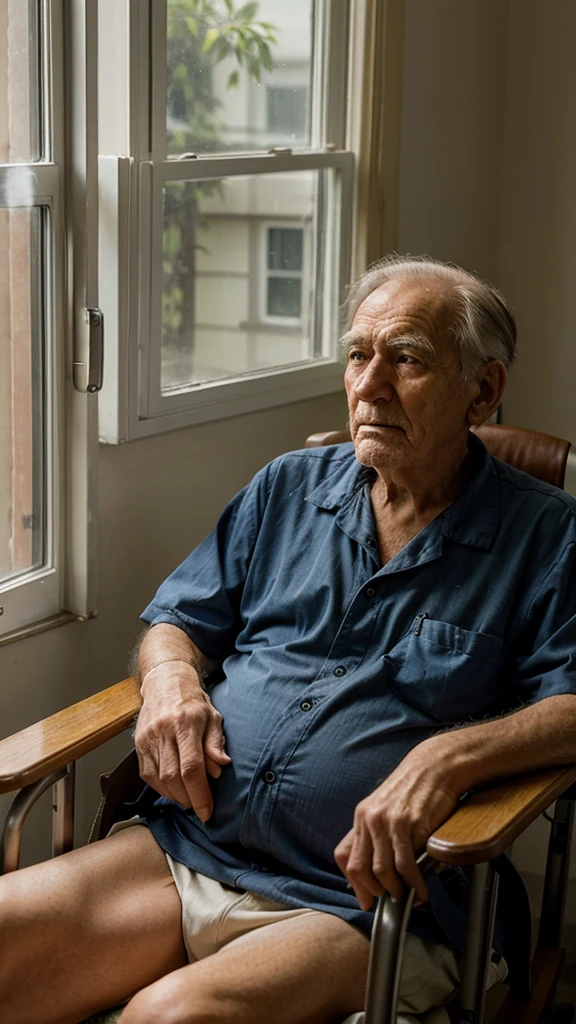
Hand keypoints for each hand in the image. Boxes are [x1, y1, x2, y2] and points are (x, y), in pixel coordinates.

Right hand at [134, 660, 230, 820]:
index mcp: (185, 723)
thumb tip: (220, 768)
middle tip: (200, 807)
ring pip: (159, 779)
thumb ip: (216, 743)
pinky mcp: (138, 744)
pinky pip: (148, 775)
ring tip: (189, 799)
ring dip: (175, 796)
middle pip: (173, 777)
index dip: (200, 794)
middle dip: (189, 799)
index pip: (191, 767)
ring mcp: (147, 738)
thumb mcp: (213, 716)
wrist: (164, 682)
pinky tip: (174, 790)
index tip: (207, 812)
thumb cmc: (193, 702)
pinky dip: (162, 788)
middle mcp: (163, 731)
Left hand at [334, 741, 458, 908]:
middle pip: (362, 869)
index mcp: (361, 815)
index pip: (345, 856)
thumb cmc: (414, 790)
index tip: (367, 900)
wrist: (436, 767)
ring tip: (410, 897)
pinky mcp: (411, 825)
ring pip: (384, 871)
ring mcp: (390, 822)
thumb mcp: (384, 808)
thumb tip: (373, 872)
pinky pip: (407, 864)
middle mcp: (370, 819)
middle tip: (393, 900)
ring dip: (397, 891)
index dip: (354, 884)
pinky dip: (414, 883)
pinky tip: (421, 888)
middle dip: (377, 891)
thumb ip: (375, 835)